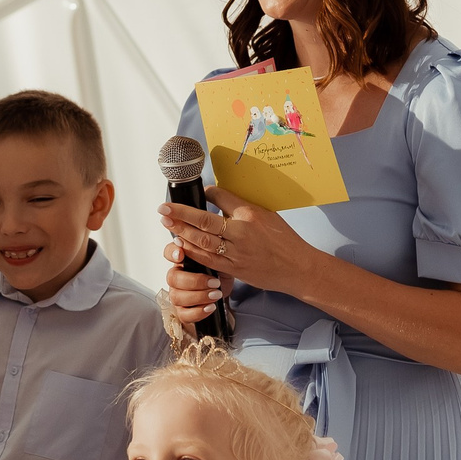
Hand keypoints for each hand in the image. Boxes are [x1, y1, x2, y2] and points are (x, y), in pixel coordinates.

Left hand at [158, 185, 316, 302]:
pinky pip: (208, 259)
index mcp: (250, 215)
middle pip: (204, 221)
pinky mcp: (234, 269)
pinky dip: (192, 251)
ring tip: (166, 222)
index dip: (206, 193)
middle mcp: (241, 233)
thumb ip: (241, 207)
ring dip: (181, 231)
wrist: (297, 268)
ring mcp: (236, 253)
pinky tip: (180, 244)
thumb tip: (217, 195)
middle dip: (180, 214)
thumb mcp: (266, 215)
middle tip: (163, 208)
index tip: (196, 190)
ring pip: (201, 241)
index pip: (221, 198)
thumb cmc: (283, 240)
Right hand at [161, 241, 224, 330]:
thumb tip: (204, 236)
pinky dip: (198, 312)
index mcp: (182, 260)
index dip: (171, 253)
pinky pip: (183, 315)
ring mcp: (177, 294)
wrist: (225, 289)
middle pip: (172, 278)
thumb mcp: (218, 257)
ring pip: (177, 297)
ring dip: (198, 296)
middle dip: (195, 281)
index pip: (168, 252)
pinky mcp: (183, 311)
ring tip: (216, 294)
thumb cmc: (220, 270)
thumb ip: (208, 249)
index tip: (181, 255)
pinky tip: (211, 307)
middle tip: (215, 282)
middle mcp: (176, 276)